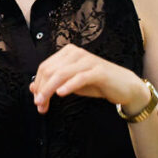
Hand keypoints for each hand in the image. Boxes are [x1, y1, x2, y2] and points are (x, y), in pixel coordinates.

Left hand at [29, 44, 148, 114]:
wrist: (125, 86)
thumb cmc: (96, 83)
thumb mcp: (71, 84)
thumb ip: (53, 83)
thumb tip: (33, 88)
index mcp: (67, 53)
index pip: (45, 67)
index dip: (38, 84)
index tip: (36, 100)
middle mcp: (76, 53)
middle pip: (50, 71)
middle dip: (42, 89)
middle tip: (39, 105)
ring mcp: (88, 60)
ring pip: (61, 74)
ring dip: (49, 90)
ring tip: (44, 103)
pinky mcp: (99, 71)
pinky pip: (79, 78)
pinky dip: (68, 86)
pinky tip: (61, 94)